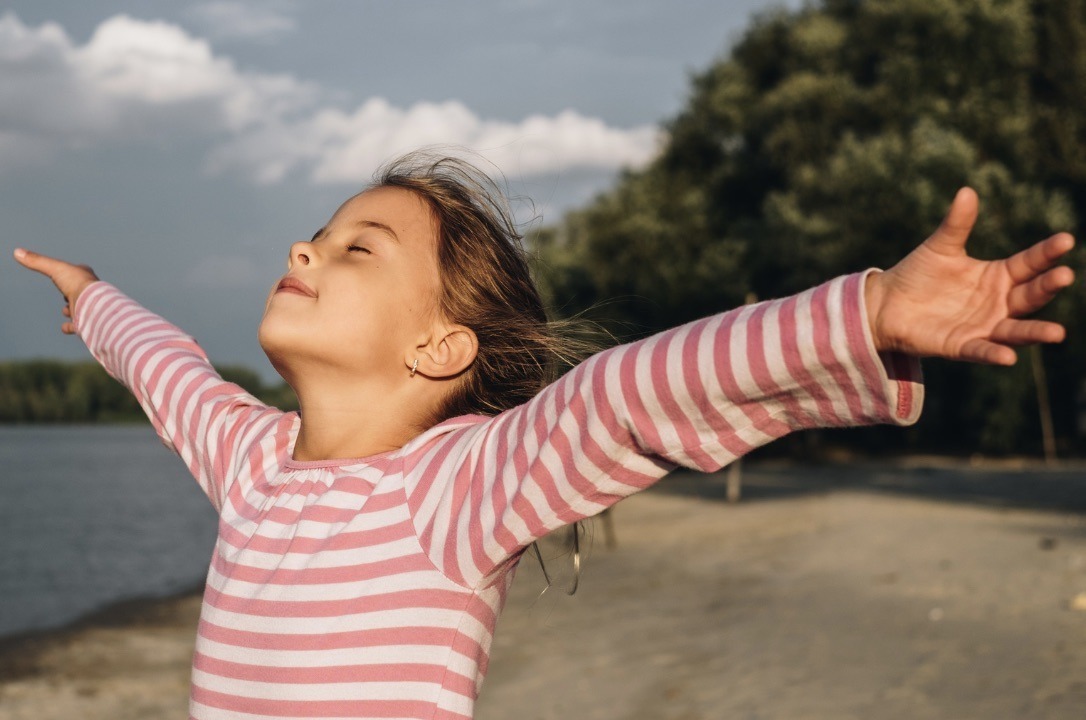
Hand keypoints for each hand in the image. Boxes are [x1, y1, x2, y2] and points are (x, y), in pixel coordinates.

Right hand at [14, 248, 99, 334]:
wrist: (92, 304)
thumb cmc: (77, 283)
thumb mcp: (54, 268)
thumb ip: (37, 261)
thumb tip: (18, 252)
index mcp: (84, 278)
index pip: (78, 273)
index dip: (72, 273)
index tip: (67, 272)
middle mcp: (88, 293)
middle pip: (79, 292)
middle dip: (71, 293)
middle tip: (66, 294)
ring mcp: (86, 308)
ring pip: (79, 308)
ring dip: (72, 310)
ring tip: (66, 310)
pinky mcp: (84, 322)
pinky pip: (77, 326)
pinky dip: (70, 327)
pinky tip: (65, 327)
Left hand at [864, 188, 1074, 365]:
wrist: (885, 304)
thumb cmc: (918, 274)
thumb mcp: (940, 247)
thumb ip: (956, 224)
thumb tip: (967, 190)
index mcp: (999, 276)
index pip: (1030, 263)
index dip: (1047, 253)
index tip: (1067, 239)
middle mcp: (998, 303)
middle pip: (1029, 296)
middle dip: (1047, 287)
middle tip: (1065, 275)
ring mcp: (983, 326)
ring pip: (1016, 330)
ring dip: (1035, 331)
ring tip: (1057, 332)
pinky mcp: (962, 346)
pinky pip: (982, 350)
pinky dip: (994, 354)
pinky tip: (1008, 357)